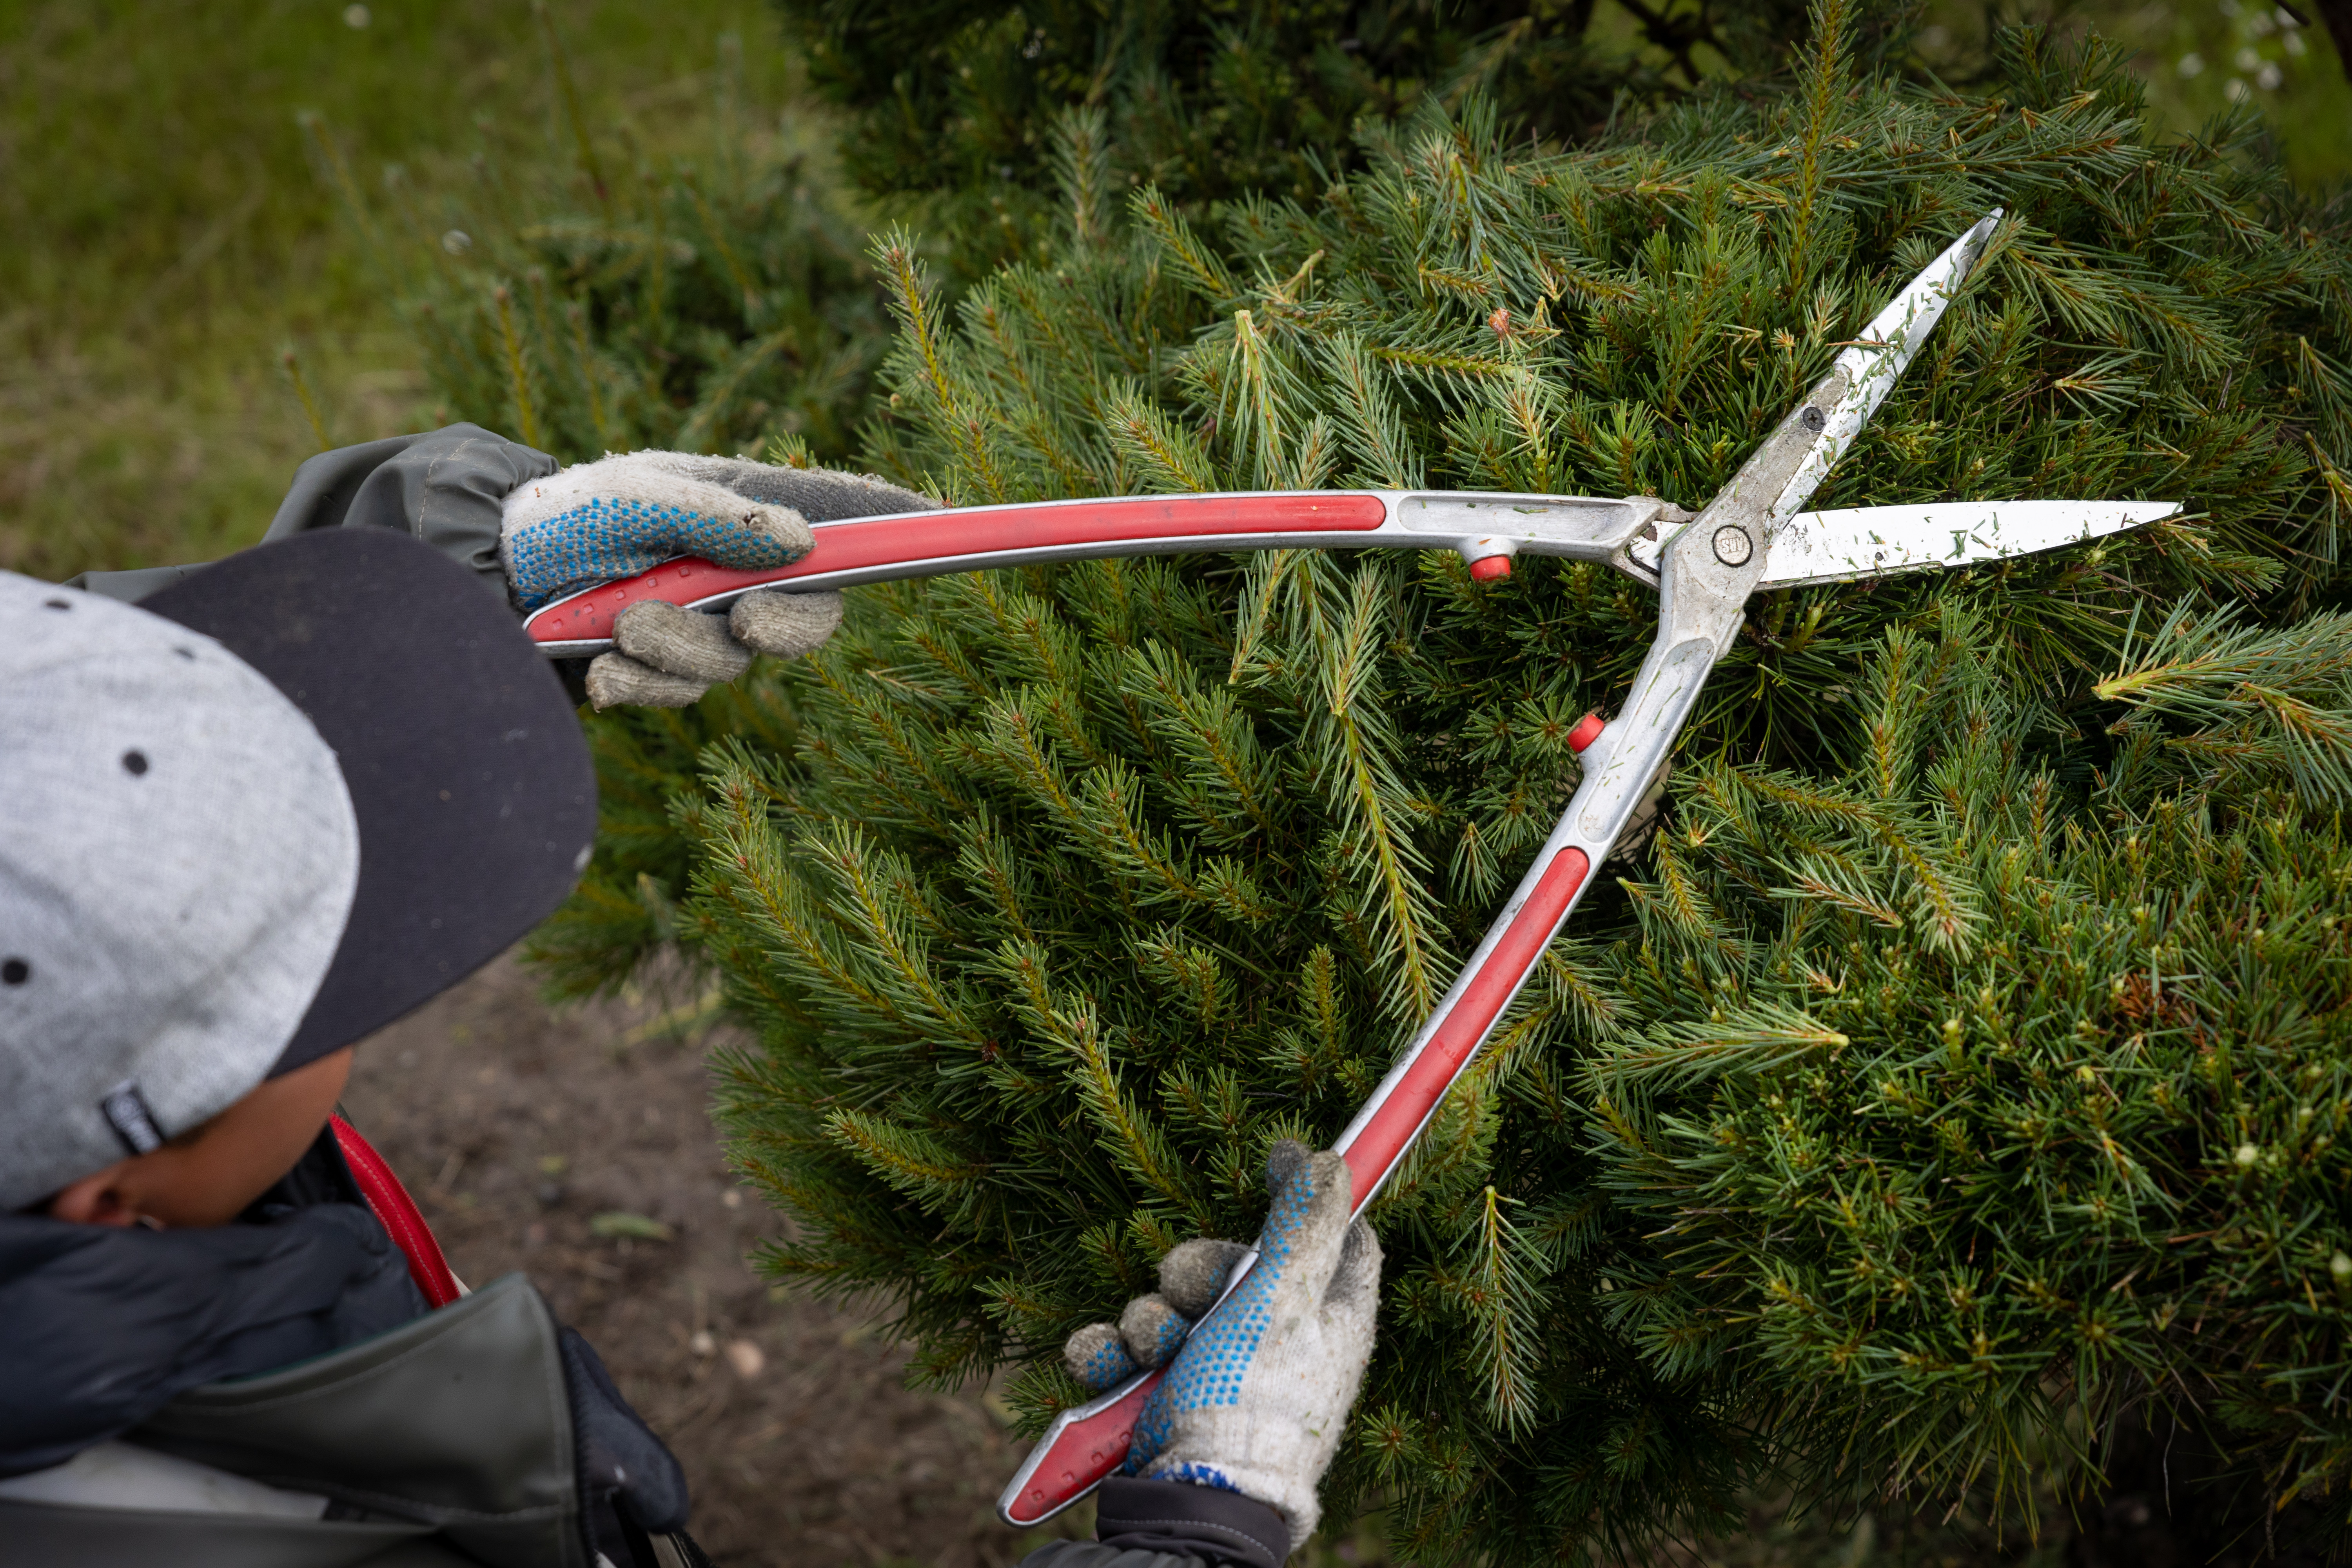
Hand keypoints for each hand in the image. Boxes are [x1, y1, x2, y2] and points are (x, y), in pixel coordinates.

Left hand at [497, 451, 932, 708]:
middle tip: (748, 621)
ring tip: (623, 626)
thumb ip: (716, 516)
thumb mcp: (636, 495)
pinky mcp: (657, 672)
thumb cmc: (562, 516)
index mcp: (737, 510)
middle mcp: (729, 570)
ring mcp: (696, 624)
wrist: (474, 575)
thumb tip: (799, 543)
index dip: (891, 521)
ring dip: (682, 652)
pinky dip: (642, 684)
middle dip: (786, 625)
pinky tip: (602, 667)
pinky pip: (679, 696)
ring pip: (733, 664)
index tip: (939, 519)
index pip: (835, 516)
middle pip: (809, 612)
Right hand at [1063, 1141, 1380, 1542]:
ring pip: (1172, 1305)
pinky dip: (1111, 1354)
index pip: (1336, 1238)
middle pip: (1234, 1264)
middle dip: (1193, 1272)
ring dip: (1149, 1320)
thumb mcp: (1281, 1302)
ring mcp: (1220, 1372)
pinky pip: (1129, 1352)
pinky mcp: (1167, 1398)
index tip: (1272, 1163)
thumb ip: (1303, 1229)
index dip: (1304, 1198)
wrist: (1192, 1500)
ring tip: (1153, 1354)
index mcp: (1327, 1319)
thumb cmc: (1250, 1403)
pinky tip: (1104, 1364)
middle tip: (1188, 1300)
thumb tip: (1331, 1159)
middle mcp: (1277, 1343)